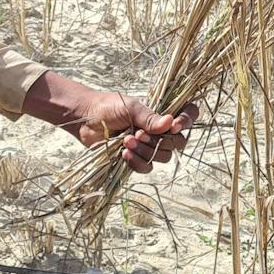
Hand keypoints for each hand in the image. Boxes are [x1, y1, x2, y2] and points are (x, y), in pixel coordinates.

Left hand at [23, 72, 198, 173]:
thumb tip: (170, 123)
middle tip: (138, 133)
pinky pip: (147, 167)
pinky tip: (123, 154)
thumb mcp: (130, 107)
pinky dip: (137, 162)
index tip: (174, 126)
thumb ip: (150, 117)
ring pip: (163, 157)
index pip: (188, 115)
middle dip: (160, 141)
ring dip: (146, 151)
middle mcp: (160, 130)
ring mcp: (149, 146)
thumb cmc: (108, 106)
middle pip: (178, 142)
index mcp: (162, 112)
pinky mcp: (137, 159)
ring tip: (126, 141)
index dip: (187, 121)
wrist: (85, 119)